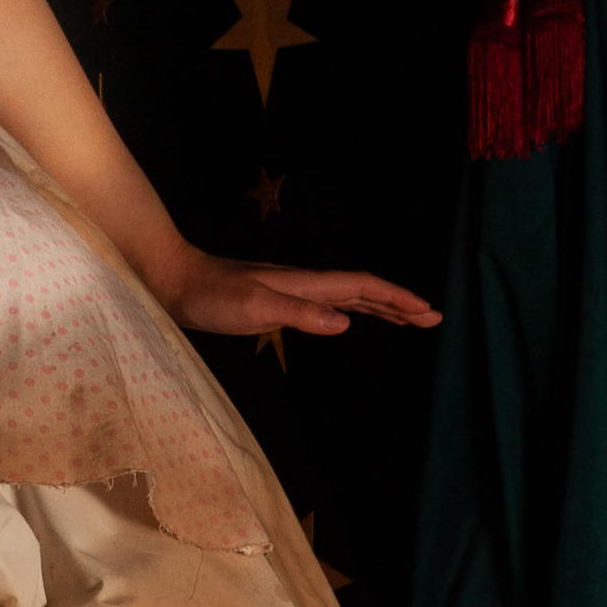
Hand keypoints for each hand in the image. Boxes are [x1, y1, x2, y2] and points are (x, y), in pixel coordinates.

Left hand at [148, 244, 442, 337]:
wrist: (174, 283)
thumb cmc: (210, 297)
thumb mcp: (254, 308)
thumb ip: (299, 313)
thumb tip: (347, 323)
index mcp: (305, 283)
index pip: (363, 287)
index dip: (396, 298)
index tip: (428, 312)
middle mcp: (304, 285)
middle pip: (362, 292)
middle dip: (398, 305)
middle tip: (432, 319)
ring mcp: (291, 293)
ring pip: (346, 299)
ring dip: (378, 308)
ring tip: (406, 320)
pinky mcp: (276, 304)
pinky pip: (326, 306)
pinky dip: (348, 312)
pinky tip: (350, 320)